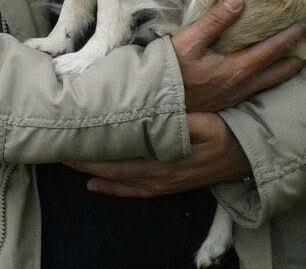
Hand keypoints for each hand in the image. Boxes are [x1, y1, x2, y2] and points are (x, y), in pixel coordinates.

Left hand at [65, 113, 250, 197]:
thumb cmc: (226, 134)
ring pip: (120, 182)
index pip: (118, 160)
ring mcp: (163, 184)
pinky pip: (134, 191)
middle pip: (112, 172)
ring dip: (94, 173)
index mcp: (163, 162)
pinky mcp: (168, 186)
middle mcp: (158, 178)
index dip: (93, 153)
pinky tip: (95, 185)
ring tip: (69, 164)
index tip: (69, 142)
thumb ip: (180, 121)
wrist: (248, 158)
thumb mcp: (205, 123)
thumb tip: (152, 115)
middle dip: (84, 162)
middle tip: (57, 152)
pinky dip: (113, 189)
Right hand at [172, 0, 305, 112]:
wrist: (158, 105)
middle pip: (280, 71)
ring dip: (288, 70)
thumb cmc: (172, 71)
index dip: (290, 37)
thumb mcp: (189, 40)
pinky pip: (259, 90)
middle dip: (298, 58)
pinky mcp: (229, 101)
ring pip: (272, 83)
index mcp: (237, 69)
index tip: (305, 24)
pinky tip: (269, 74)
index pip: (272, 50)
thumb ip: (215, 20)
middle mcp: (243, 85)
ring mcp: (237, 96)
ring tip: (299, 59)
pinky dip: (272, 79)